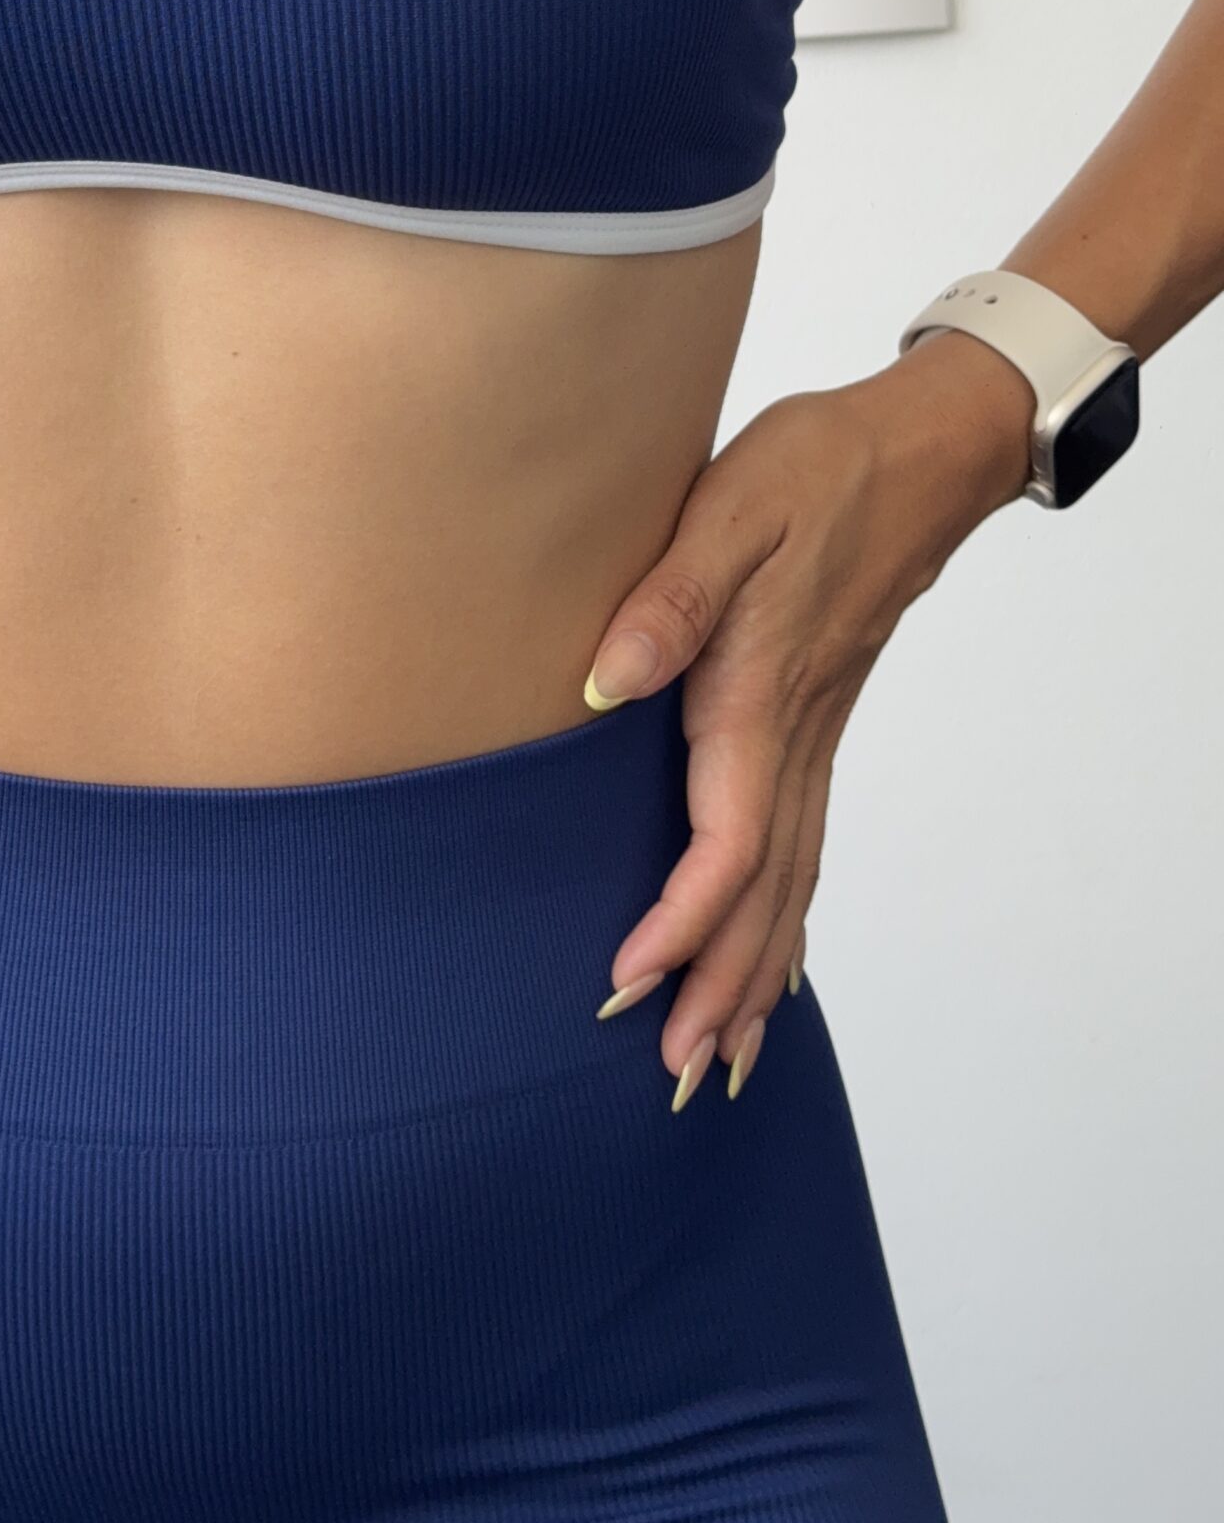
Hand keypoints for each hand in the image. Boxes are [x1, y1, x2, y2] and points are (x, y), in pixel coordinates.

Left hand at [585, 330, 1033, 1109]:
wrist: (917, 450)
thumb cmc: (816, 469)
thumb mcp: (728, 510)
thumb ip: (666, 598)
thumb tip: (604, 681)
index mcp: (759, 696)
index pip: (726, 843)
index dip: (679, 922)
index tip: (628, 982)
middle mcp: (793, 735)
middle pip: (764, 892)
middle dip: (720, 987)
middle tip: (677, 1073)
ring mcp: (815, 736)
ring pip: (791, 881)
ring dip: (757, 971)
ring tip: (725, 1056)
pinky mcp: (819, 721)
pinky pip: (805, 844)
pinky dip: (788, 916)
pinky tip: (775, 956)